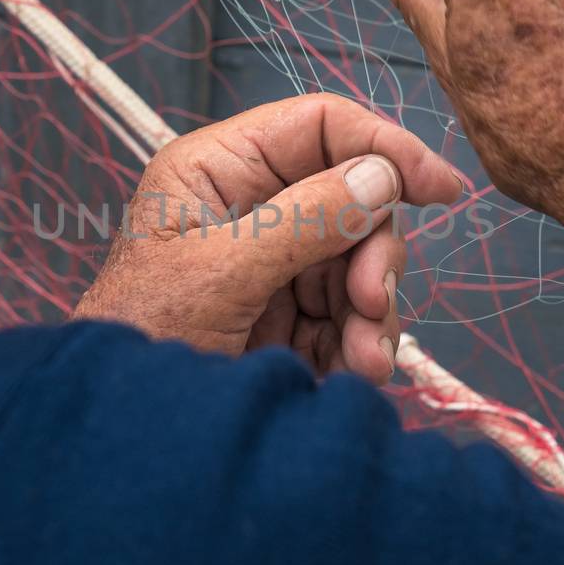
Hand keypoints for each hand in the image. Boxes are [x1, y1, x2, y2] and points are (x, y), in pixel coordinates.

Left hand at [73, 94, 461, 382]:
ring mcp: (270, 265)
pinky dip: (361, 344)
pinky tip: (353, 374)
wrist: (122, 437)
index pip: (320, 127)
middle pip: (353, 201)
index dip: (385, 148)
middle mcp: (249, 208)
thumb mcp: (221, 272)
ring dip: (374, 313)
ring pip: (359, 264)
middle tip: (374, 303)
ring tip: (364, 362)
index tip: (441, 189)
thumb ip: (305, 220)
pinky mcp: (284, 319)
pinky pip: (349, 316)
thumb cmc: (140, 338)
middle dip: (374, 256)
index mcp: (218, 171)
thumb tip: (381, 177)